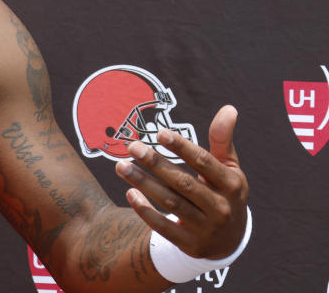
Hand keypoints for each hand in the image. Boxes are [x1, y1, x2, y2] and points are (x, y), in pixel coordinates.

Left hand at [115, 105, 248, 259]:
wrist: (229, 241)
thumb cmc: (224, 192)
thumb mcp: (229, 168)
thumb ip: (222, 140)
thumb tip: (228, 108)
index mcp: (232, 185)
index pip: (204, 163)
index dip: (182, 148)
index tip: (160, 133)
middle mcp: (221, 208)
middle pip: (183, 183)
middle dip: (155, 163)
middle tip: (132, 146)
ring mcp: (205, 229)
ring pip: (170, 203)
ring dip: (143, 183)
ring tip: (121, 166)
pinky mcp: (189, 245)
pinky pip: (163, 227)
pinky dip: (145, 210)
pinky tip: (129, 192)